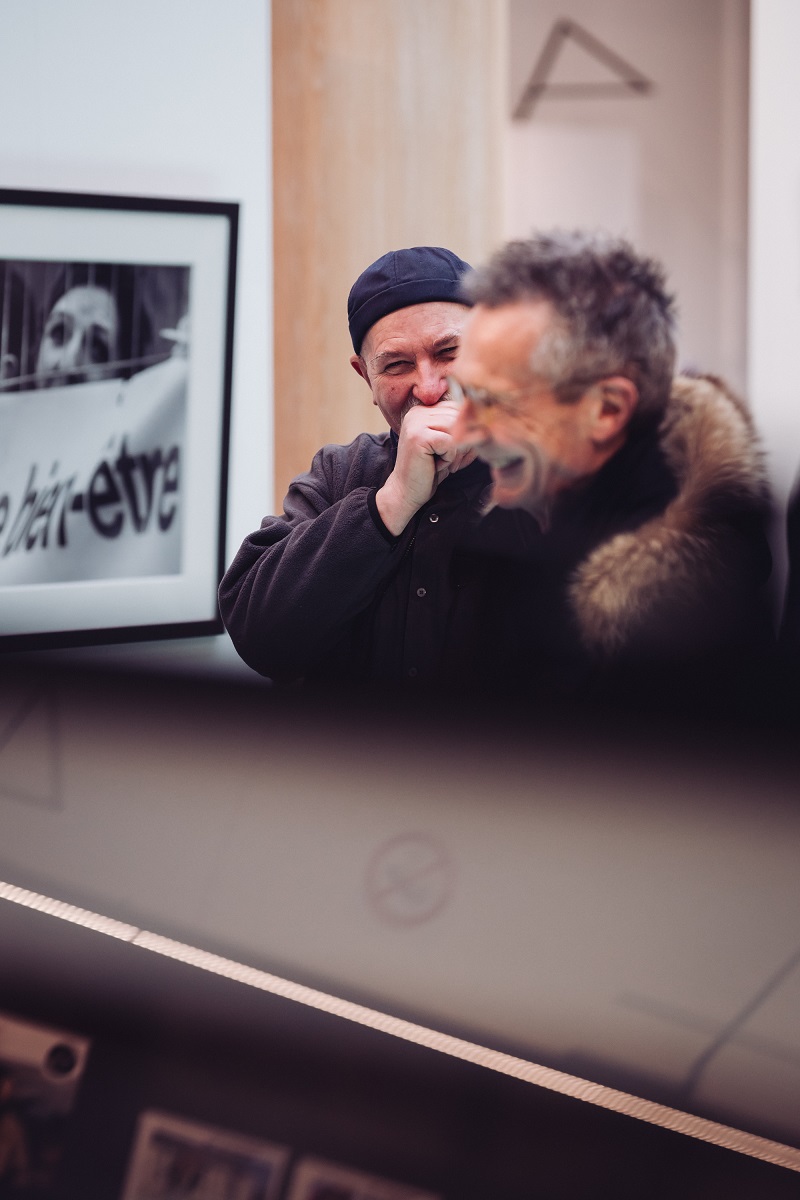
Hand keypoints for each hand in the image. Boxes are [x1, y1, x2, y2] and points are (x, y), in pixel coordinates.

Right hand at [375, 400, 476, 534]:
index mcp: (423, 410)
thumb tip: (483, 422)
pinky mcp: (418, 437)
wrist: (406, 492)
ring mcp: (416, 423)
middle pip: (459, 419)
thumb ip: (459, 428)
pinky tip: (435, 466)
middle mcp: (417, 412)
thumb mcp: (447, 445)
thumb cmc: (429, 470)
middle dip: (462, 444)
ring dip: (455, 453)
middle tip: (451, 463)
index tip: (454, 453)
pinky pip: (450, 443)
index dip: (463, 432)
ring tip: (442, 463)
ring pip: (456, 430)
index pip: (457, 409)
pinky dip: (449, 459)